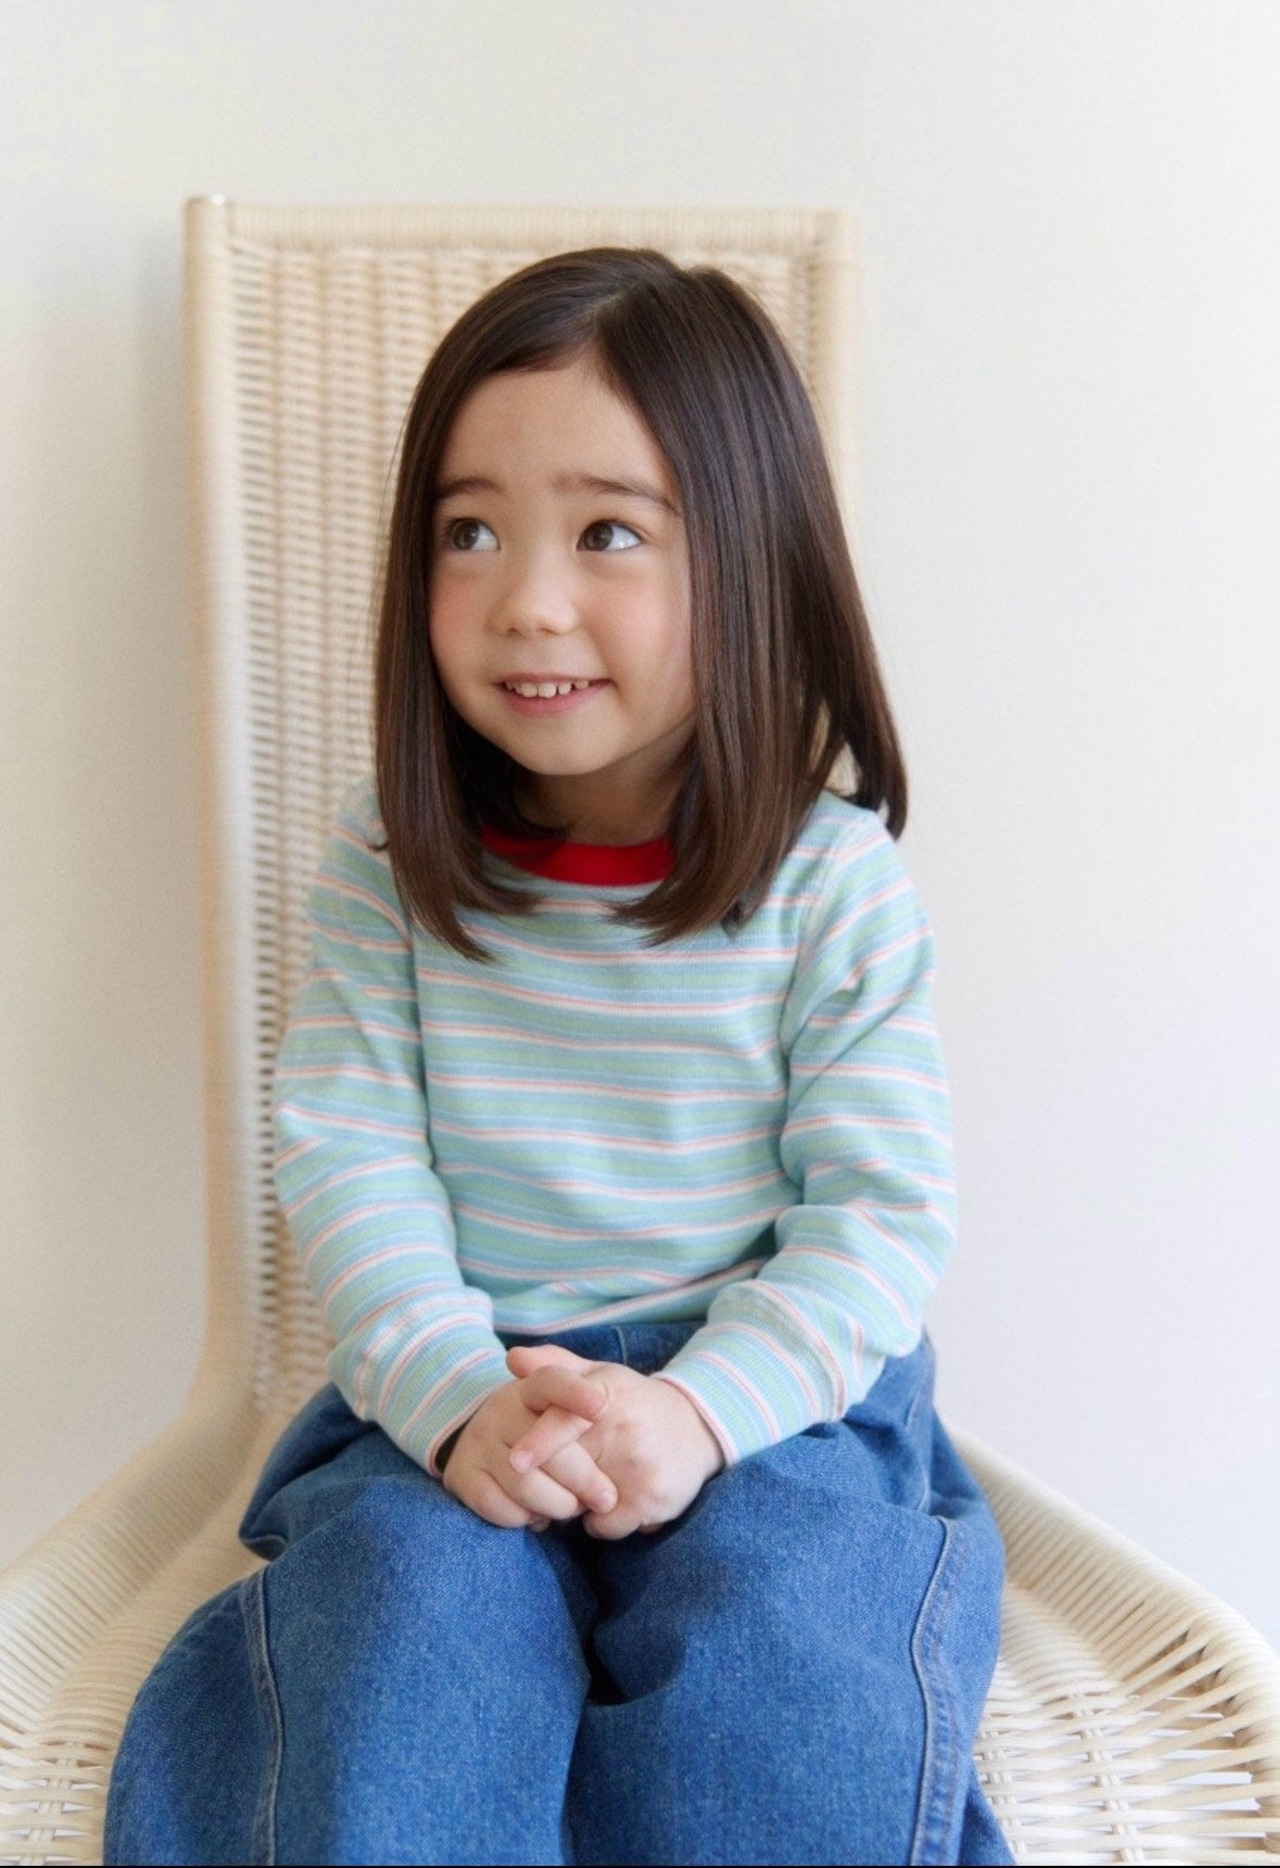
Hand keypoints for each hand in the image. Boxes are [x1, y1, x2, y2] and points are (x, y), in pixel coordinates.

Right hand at [442, 1364, 618, 1529]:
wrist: (488, 1445)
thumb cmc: (542, 1427)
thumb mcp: (562, 1405)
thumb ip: (584, 1394)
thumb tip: (599, 1401)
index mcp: (530, 1387)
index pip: (552, 1382)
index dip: (575, 1393)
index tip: (601, 1407)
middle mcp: (499, 1409)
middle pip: (547, 1449)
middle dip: (584, 1479)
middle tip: (606, 1499)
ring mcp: (478, 1442)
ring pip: (525, 1484)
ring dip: (558, 1505)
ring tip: (573, 1508)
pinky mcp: (462, 1476)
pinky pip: (501, 1508)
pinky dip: (526, 1518)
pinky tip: (537, 1514)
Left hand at [506, 1344, 724, 1539]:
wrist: (696, 1427)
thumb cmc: (632, 1400)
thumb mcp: (598, 1374)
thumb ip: (554, 1366)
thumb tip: (512, 1358)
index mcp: (606, 1395)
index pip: (566, 1420)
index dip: (539, 1441)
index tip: (515, 1461)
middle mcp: (625, 1430)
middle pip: (567, 1469)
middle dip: (551, 1477)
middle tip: (558, 1470)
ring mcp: (640, 1468)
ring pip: (580, 1503)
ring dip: (575, 1501)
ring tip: (594, 1480)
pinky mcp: (651, 1500)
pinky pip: (603, 1525)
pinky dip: (600, 1520)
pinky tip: (614, 1499)